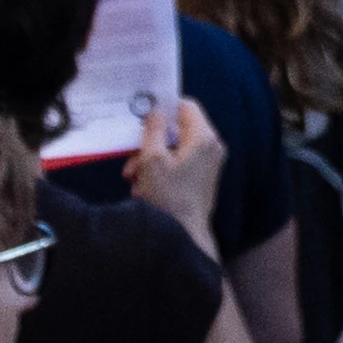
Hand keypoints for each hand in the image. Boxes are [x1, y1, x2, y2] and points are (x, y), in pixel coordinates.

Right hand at [129, 94, 227, 238]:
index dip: (163, 108)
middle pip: (176, 130)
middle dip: (150, 143)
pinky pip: (178, 164)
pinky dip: (160, 172)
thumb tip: (156, 111)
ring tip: (134, 179)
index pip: (186, 106)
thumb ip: (153, 129)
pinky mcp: (202, 178)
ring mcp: (208, 163)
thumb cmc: (169, 197)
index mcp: (203, 137)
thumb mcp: (152, 159)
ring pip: (174, 149)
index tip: (143, 117)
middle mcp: (211, 147)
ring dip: (150, 161)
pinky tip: (144, 189)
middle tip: (131, 160)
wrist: (185, 236)